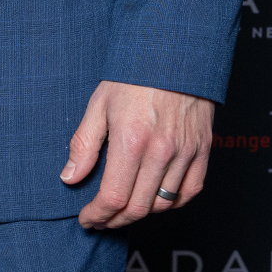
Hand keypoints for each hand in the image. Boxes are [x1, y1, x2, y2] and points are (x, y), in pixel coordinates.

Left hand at [62, 80, 212, 228]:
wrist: (174, 50)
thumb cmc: (133, 74)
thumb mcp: (99, 104)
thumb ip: (84, 145)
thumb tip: (69, 178)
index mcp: (131, 140)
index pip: (114, 196)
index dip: (97, 215)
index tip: (87, 218)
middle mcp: (161, 151)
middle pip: (138, 208)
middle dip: (115, 220)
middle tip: (101, 220)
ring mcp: (186, 152)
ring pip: (163, 204)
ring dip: (141, 214)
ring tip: (124, 210)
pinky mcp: (203, 149)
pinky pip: (190, 191)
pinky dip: (172, 203)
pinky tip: (155, 200)